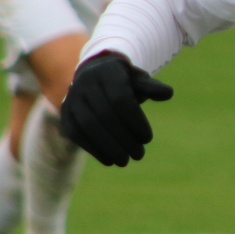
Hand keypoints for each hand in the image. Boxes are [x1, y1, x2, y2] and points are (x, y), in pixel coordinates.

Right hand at [59, 51, 174, 166]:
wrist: (93, 76)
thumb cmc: (123, 81)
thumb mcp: (138, 80)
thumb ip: (151, 88)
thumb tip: (168, 93)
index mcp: (107, 72)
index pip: (120, 99)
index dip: (134, 121)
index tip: (147, 139)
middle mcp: (85, 84)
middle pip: (104, 115)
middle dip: (123, 138)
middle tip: (139, 155)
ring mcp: (72, 99)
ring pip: (88, 126)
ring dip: (108, 147)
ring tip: (124, 161)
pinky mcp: (65, 115)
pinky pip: (76, 134)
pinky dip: (93, 149)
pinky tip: (109, 160)